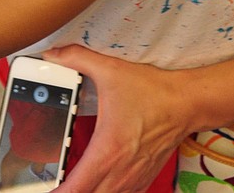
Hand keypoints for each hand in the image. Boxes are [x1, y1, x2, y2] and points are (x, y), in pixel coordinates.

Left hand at [45, 44, 192, 192]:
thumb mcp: (111, 70)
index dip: (57, 192)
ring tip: (76, 182)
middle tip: (57, 184)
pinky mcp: (143, 179)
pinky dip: (106, 192)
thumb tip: (54, 55)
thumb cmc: (151, 91)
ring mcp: (133, 179)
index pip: (75, 189)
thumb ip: (78, 59)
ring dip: (89, 192)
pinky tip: (101, 182)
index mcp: (107, 151)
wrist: (185, 102)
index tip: (48, 188)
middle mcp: (119, 172)